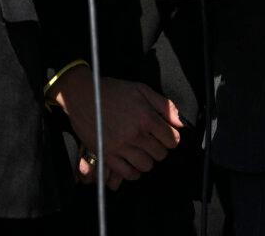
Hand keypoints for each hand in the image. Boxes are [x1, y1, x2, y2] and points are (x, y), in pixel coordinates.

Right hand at [53, 64, 180, 189]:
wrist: (83, 95)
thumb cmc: (113, 90)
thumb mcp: (141, 90)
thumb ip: (164, 105)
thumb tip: (180, 122)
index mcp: (145, 116)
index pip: (171, 140)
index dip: (171, 138)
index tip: (165, 135)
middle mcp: (134, 134)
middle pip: (160, 154)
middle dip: (160, 148)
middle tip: (153, 141)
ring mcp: (120, 146)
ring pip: (146, 166)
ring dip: (147, 160)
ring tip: (142, 150)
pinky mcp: (107, 155)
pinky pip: (128, 173)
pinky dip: (133, 171)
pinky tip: (131, 160)